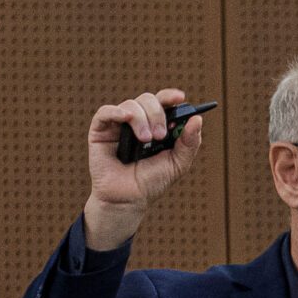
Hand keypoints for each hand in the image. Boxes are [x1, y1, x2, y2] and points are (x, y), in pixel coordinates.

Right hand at [83, 88, 204, 251]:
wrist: (128, 200)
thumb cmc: (151, 183)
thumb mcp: (177, 164)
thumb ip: (189, 143)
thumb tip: (197, 119)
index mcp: (155, 125)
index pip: (163, 103)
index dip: (170, 97)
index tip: (180, 98)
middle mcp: (137, 121)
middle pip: (147, 100)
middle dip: (157, 114)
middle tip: (160, 135)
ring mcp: (118, 124)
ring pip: (130, 105)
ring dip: (141, 119)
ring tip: (145, 141)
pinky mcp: (100, 131)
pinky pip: (105, 112)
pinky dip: (116, 111)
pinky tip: (125, 118)